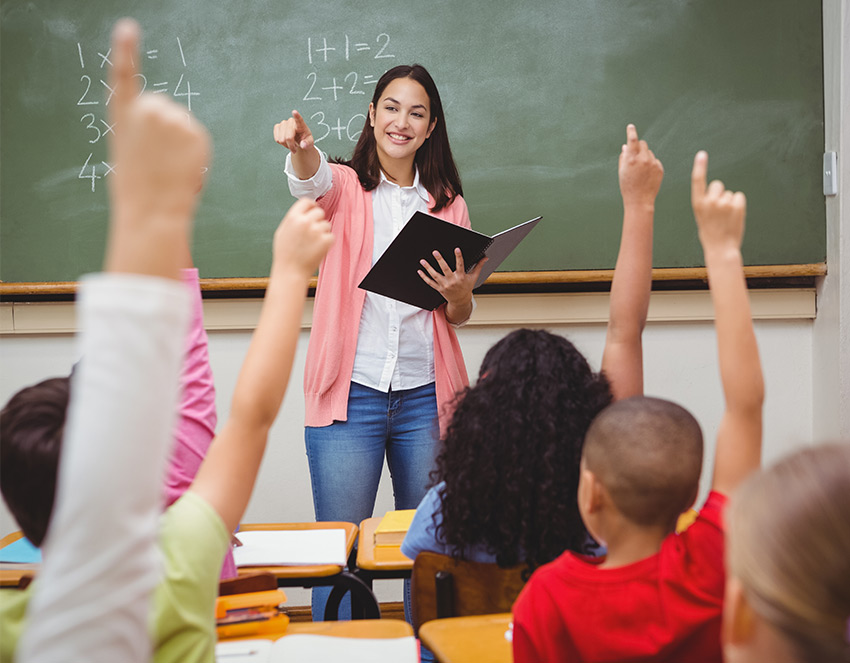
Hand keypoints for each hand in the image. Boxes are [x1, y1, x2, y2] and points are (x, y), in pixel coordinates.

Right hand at [108, 19, 209, 230]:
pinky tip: (182, 167)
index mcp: (123, 115)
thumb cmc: (137, 187)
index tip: (127, 28)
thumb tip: (157, 126)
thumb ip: (140, 130)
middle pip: (162, 106)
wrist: (153, 209)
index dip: (126, 49)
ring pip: (182, 122)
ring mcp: (174, 119)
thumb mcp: (128, 151)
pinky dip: (194, 151)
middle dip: (164, 127)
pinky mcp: (196, 133)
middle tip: (157, 158)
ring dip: (179, 141)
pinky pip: (197, 137)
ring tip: (169, 167)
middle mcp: (147, 110)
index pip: (123, 74)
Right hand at [272, 198, 333, 278]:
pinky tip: (317, 249)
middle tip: (313, 232)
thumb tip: (304, 210)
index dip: (311, 206)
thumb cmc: (285, 254)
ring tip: (312, 244)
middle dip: (318, 220)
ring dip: (322, 232)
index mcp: (293, 217)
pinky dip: (327, 242)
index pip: (307, 201)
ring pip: (326, 224)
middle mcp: (305, 221)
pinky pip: (331, 236)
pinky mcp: (326, 240)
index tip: (313, 211)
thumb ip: (293, 219)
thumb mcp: (282, 231)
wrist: (290, 272)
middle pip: (319, 212)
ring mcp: (316, 231)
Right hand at [273, 110, 314, 153]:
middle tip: (295, 148)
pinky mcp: (277, 126)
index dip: (296, 116)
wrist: (299, 140)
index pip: (299, 120)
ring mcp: (283, 123)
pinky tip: (286, 141)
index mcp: (301, 124)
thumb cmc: (305, 140)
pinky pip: (277, 139)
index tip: (294, 112)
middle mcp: (291, 121)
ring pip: (281, 139)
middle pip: (288, 137)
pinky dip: (281, 143)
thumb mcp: (310, 143)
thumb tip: (303, 145)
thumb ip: (308, 144)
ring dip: (286, 145)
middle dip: (291, 145)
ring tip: (291, 144)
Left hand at [417, 248, 486, 306]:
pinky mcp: (439, 288)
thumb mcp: (474, 277)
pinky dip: (424, 277)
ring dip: (428, 268)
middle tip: (435, 252)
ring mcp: (444, 285)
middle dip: (440, 260)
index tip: (457, 249)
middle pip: (445, 269)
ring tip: (423, 260)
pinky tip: (419, 271)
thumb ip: (478, 266)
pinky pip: (430, 283)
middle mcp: (452, 281)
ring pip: (435, 276)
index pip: (460, 265)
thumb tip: (485, 257)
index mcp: (461, 277)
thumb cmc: (467, 287)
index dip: (459, 257)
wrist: (460, 301)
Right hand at [618, 124, 663, 207]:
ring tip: (640, 171)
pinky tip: (647, 175)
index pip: (632, 140)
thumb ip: (624, 157)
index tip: (631, 126)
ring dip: (645, 157)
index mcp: (631, 159)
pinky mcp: (660, 168)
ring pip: (649, 152)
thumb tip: (626, 146)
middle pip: (643, 144)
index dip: (631, 132)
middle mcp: (643, 159)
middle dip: (639, 147)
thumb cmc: (628, 186)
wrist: (640, 200)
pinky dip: (651, 164)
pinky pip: (655, 160)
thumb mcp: (622, 171)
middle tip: (635, 156)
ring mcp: (653, 163)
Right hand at [691, 151, 745, 251]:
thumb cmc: (710, 234)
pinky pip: (739, 197)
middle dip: (719, 193)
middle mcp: (709, 201)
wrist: (721, 248)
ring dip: (730, 203)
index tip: (702, 154)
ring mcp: (723, 203)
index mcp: (698, 204)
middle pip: (717, 184)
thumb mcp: (702, 217)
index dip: (700, 167)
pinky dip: (738, 205)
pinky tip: (734, 217)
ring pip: (729, 193)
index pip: (698, 181)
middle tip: (719, 210)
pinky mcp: (737, 205)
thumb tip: (719, 191)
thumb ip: (707, 202)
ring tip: (726, 218)